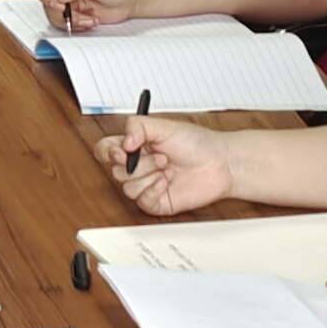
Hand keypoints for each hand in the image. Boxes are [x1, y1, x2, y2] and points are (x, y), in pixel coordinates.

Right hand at [101, 113, 231, 216]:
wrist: (221, 164)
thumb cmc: (197, 143)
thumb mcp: (165, 125)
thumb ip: (138, 126)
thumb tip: (123, 142)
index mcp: (136, 146)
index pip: (106, 150)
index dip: (109, 152)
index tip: (123, 150)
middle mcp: (139, 166)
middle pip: (116, 171)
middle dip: (140, 164)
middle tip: (161, 156)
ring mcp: (146, 185)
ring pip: (127, 188)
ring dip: (149, 176)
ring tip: (168, 168)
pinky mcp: (156, 202)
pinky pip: (141, 201)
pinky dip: (153, 190)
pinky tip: (167, 182)